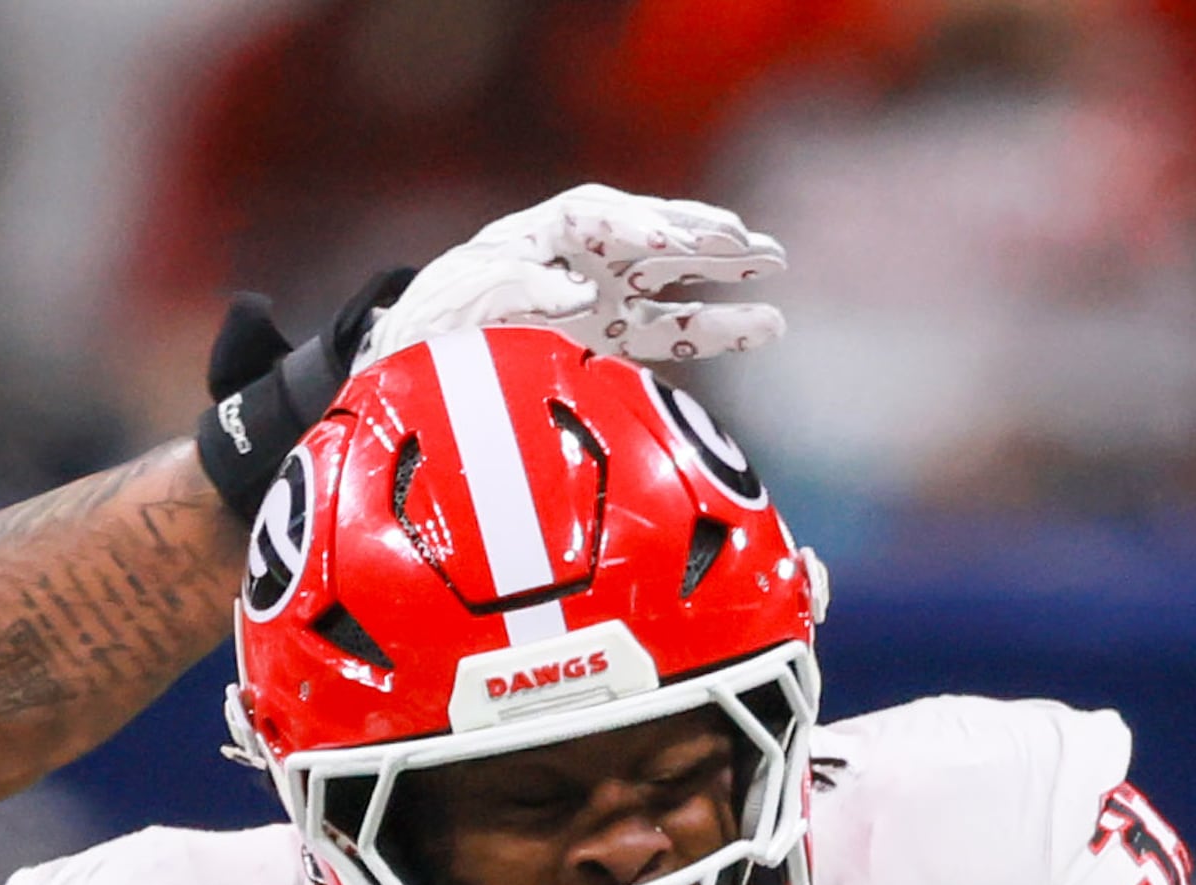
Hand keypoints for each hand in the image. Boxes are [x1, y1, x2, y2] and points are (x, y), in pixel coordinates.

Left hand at [358, 183, 783, 370]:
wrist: (421, 355)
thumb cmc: (438, 317)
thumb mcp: (467, 294)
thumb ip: (519, 286)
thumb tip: (579, 296)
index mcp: (544, 232)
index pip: (597, 218)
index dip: (631, 225)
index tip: (660, 240)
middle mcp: (584, 258)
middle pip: (652, 234)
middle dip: (699, 234)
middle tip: (747, 238)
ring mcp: (604, 296)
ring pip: (675, 278)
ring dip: (725, 269)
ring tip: (774, 261)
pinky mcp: (614, 338)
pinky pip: (675, 331)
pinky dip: (719, 327)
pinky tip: (766, 323)